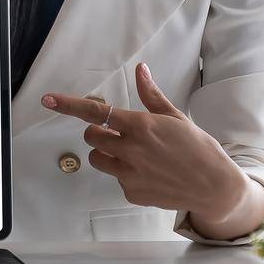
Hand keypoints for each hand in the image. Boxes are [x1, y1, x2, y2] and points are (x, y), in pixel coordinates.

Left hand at [42, 63, 263, 236]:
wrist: (215, 187)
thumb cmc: (198, 148)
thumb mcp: (176, 117)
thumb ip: (151, 95)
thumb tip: (140, 69)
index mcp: (140, 126)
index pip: (96, 112)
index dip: (69, 105)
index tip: (48, 100)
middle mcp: (130, 149)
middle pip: (92, 136)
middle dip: (100, 133)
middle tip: (121, 134)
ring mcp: (129, 174)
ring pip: (97, 158)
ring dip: (107, 153)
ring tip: (135, 154)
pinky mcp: (131, 193)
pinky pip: (116, 178)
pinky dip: (125, 174)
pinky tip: (148, 174)